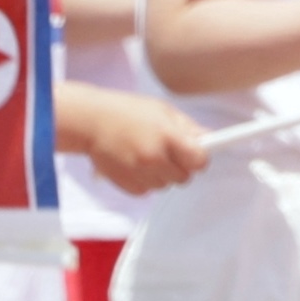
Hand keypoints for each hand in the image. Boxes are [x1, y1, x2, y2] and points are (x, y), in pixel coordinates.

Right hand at [61, 82, 207, 194]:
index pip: (200, 160)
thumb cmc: (125, 112)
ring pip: (167, 185)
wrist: (89, 122)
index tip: (197, 153)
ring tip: (146, 153)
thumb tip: (210, 138)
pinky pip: (149, 190)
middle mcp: (155, 158)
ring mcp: (141, 174)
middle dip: (181, 165)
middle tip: (167, 150)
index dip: (199, 157)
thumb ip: (188, 128)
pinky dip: (146, 180)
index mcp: (167, 136)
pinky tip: (134, 162)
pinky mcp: (129, 187)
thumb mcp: (162, 110)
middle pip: (186, 176)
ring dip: (162, 173)